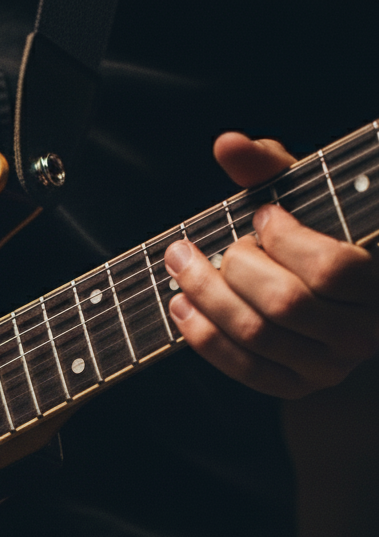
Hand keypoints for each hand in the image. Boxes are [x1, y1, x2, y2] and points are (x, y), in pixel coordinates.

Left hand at [164, 132, 378, 397]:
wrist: (337, 309)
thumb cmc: (320, 241)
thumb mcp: (310, 203)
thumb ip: (273, 170)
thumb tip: (226, 144)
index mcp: (378, 286)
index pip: (333, 270)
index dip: (288, 241)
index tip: (263, 216)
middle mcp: (362, 335)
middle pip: (287, 304)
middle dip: (237, 266)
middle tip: (214, 245)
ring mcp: (328, 368)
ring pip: (259, 336)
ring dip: (208, 298)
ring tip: (181, 266)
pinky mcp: (295, 388)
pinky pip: (245, 369)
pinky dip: (205, 338)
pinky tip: (181, 308)